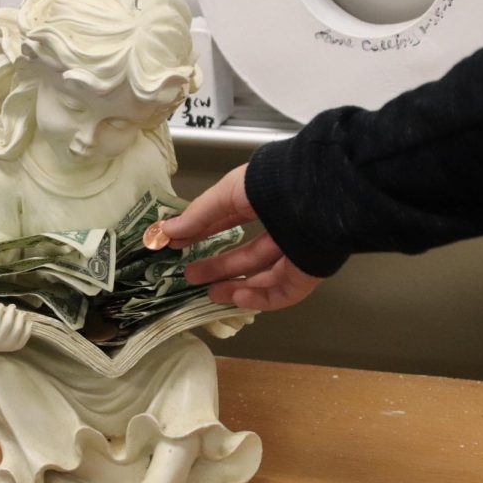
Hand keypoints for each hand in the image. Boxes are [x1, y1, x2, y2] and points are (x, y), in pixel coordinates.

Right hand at [0, 303, 31, 352]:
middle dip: (11, 312)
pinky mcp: (16, 347)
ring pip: (17, 330)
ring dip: (20, 318)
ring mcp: (8, 346)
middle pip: (8, 324)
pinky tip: (27, 320)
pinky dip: (28, 327)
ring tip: (19, 312)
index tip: (0, 304)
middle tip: (12, 305)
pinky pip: (25, 336)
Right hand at [161, 164, 322, 310]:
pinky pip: (282, 292)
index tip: (179, 244)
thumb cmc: (273, 184)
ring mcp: (296, 251)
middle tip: (190, 275)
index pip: (230, 221)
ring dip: (234, 285)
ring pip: (263, 276)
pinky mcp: (308, 272)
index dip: (203, 233)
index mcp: (265, 201)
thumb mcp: (227, 193)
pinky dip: (259, 298)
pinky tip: (236, 297)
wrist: (315, 196)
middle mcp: (282, 227)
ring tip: (209, 292)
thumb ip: (198, 215)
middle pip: (246, 253)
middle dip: (217, 265)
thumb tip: (167, 231)